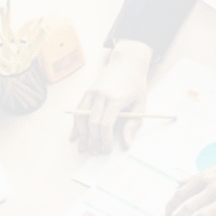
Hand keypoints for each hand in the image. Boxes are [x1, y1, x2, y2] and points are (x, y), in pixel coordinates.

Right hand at [72, 39, 152, 153]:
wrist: (126, 63)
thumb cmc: (135, 85)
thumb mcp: (140, 105)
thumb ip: (133, 125)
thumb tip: (126, 144)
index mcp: (116, 98)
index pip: (106, 124)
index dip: (105, 140)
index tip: (107, 149)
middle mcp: (101, 94)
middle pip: (92, 122)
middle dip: (93, 140)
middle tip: (95, 152)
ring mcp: (92, 92)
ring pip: (81, 117)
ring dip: (81, 134)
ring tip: (83, 148)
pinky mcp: (87, 92)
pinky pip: (78, 110)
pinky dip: (75, 124)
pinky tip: (74, 136)